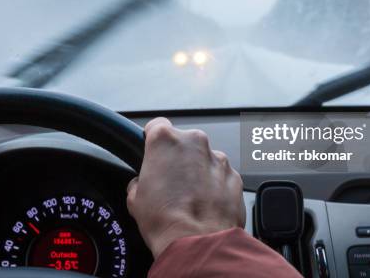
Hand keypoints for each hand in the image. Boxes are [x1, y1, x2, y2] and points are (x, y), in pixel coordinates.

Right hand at [126, 117, 245, 258]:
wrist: (198, 244)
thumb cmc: (167, 221)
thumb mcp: (135, 198)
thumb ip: (139, 180)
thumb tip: (142, 184)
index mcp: (165, 140)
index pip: (156, 125)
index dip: (152, 140)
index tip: (152, 151)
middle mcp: (194, 142)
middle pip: (183, 142)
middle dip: (177, 159)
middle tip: (169, 184)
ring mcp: (217, 158)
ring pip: (203, 159)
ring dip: (197, 173)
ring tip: (188, 199)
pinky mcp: (234, 176)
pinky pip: (220, 175)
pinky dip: (214, 186)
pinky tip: (204, 206)